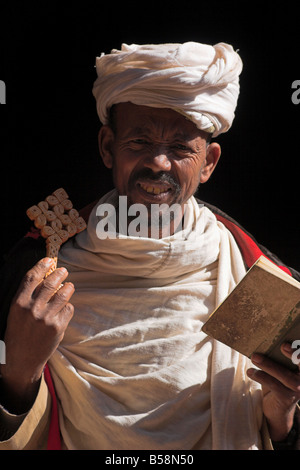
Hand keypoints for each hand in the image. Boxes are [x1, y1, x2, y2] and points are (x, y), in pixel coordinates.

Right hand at [0, 257, 73, 412]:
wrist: (22, 360)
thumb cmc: (18, 334)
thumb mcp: (16, 313)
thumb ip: (28, 297)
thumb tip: (44, 277)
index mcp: (18, 303)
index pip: (31, 277)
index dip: (41, 266)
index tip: (49, 260)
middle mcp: (32, 309)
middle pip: (50, 283)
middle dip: (59, 274)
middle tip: (64, 271)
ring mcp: (46, 318)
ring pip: (63, 294)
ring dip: (68, 287)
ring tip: (69, 286)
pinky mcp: (57, 327)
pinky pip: (68, 309)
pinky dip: (68, 306)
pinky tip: (65, 307)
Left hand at [247, 343, 299, 441]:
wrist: (277, 408)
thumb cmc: (277, 381)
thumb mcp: (278, 367)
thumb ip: (277, 356)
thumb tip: (264, 340)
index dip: (299, 351)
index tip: (288, 343)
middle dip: (295, 355)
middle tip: (282, 345)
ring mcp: (297, 390)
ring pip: (286, 377)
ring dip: (269, 365)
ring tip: (254, 357)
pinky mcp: (287, 399)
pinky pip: (275, 386)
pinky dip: (261, 377)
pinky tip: (250, 372)